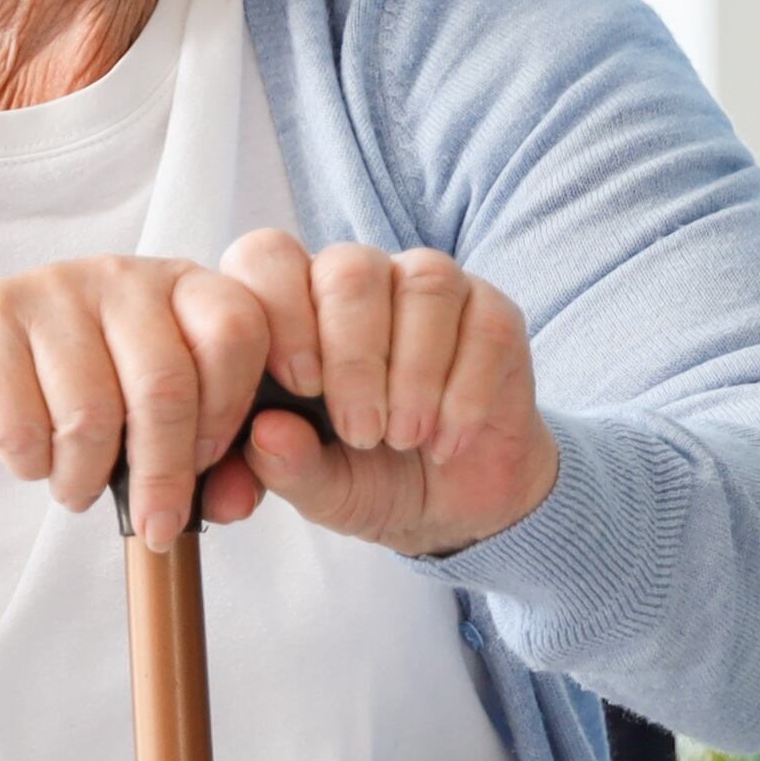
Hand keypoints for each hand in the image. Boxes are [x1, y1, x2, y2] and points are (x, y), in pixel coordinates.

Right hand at [0, 254, 275, 550]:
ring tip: (80, 485)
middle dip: (165, 474)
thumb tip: (235, 501)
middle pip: (166, 385)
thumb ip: (214, 462)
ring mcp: (51, 290)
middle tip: (157, 523)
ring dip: (87, 479)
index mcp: (183, 288)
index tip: (212, 461)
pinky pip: (22, 426)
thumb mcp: (158, 418)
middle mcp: (123, 276)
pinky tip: (34, 459)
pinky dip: (33, 467)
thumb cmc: (88, 397)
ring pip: (91, 414)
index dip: (233, 408)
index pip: (238, 329)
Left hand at [215, 229, 560, 557]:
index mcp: (297, 305)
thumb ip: (287, 466)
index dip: (281, 311)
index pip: (269, 257)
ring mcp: (431, 288)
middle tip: (362, 433)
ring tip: (407, 439)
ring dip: (414, 373)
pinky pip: (484, 326)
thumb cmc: (368, 476)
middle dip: (354, 357)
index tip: (301, 387)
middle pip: (352, 269)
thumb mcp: (321, 490)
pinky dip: (465, 393)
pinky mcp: (493, 313)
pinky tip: (447, 442)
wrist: (454, 503)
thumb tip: (266, 432)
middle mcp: (362, 279)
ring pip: (424, 287)